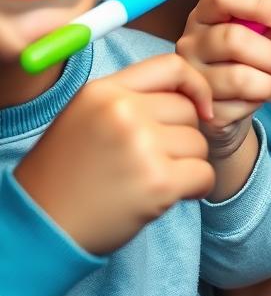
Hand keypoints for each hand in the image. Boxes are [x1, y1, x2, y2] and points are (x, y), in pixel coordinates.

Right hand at [14, 53, 213, 254]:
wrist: (41, 229)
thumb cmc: (67, 175)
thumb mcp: (86, 117)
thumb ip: (129, 98)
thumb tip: (189, 94)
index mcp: (103, 91)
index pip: (172, 66)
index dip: (195, 86)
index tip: (201, 108)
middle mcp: (122, 111)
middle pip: (188, 110)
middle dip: (181, 136)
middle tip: (153, 160)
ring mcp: (141, 146)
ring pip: (198, 143)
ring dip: (187, 164)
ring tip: (151, 179)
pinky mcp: (158, 182)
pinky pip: (204, 174)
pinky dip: (196, 187)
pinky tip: (171, 196)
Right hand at [176, 0, 270, 160]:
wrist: (225, 104)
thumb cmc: (247, 60)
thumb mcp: (265, 37)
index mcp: (206, 14)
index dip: (260, 4)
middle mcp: (190, 41)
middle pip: (234, 39)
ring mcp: (190, 75)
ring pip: (238, 77)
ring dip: (270, 84)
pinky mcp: (197, 107)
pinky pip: (236, 106)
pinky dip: (257, 103)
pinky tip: (258, 99)